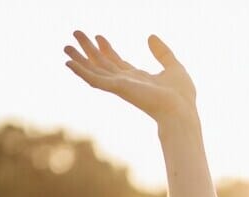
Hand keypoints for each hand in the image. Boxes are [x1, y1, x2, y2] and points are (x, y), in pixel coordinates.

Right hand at [64, 31, 196, 128]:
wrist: (181, 110)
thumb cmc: (182, 96)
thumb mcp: (173, 67)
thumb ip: (162, 52)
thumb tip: (150, 36)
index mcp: (138, 79)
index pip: (117, 63)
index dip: (106, 49)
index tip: (98, 36)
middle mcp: (126, 83)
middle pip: (102, 64)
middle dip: (89, 49)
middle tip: (76, 34)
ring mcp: (120, 86)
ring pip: (94, 70)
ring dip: (80, 59)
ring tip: (66, 46)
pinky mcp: (117, 88)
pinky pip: (94, 79)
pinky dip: (81, 71)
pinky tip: (69, 63)